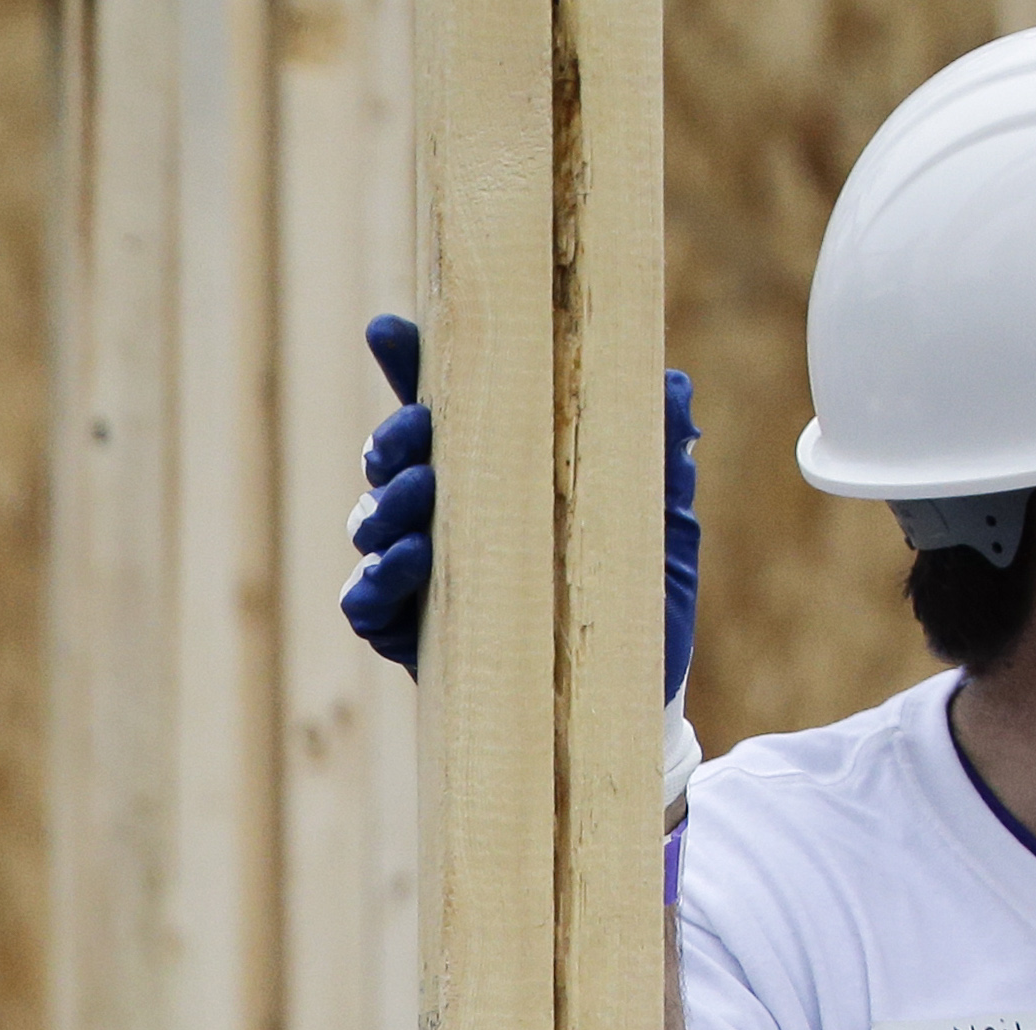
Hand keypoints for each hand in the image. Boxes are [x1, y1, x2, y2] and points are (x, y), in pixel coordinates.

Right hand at [339, 317, 699, 699]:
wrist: (634, 694)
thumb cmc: (640, 597)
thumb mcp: (659, 520)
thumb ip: (658, 455)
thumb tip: (671, 383)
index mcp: (502, 473)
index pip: (448, 409)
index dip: (410, 365)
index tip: (387, 329)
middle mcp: (452, 517)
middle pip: (393, 461)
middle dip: (392, 441)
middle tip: (413, 434)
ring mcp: (425, 575)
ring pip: (369, 524)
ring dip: (382, 506)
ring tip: (413, 499)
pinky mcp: (412, 634)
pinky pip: (365, 602)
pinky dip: (373, 580)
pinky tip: (400, 566)